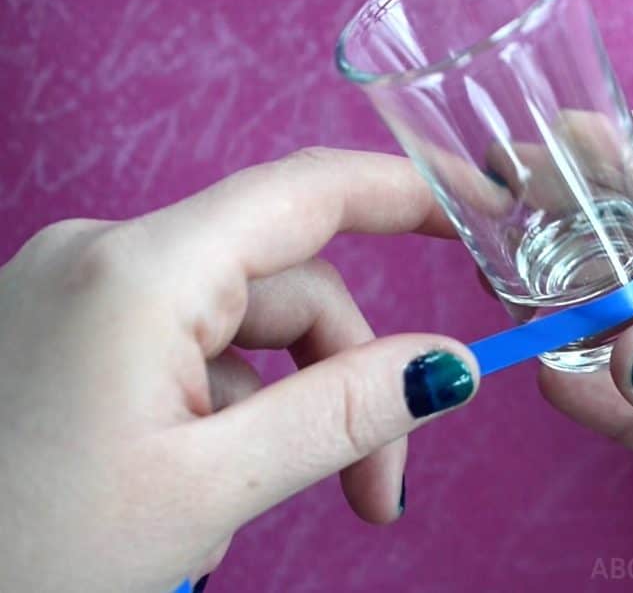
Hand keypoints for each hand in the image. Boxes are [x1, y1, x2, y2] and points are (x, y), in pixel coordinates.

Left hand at [0, 148, 479, 592]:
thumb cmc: (27, 553)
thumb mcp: (208, 487)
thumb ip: (342, 413)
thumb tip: (448, 368)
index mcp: (140, 272)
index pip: (306, 193)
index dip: (404, 196)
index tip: (474, 220)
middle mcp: (107, 256)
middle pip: (286, 285)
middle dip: (348, 379)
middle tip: (380, 491)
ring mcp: (83, 290)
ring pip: (243, 323)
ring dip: (291, 404)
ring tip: (281, 500)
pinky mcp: (71, 329)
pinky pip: (191, 344)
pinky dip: (231, 404)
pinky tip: (210, 479)